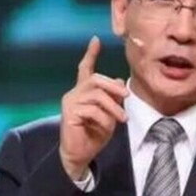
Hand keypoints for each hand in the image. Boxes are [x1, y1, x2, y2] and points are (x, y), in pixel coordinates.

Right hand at [59, 36, 128, 179]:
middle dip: (113, 86)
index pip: (85, 69)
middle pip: (95, 79)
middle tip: (126, 95)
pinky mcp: (69, 114)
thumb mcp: (109, 115)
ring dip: (113, 106)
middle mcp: (74, 94)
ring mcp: (70, 103)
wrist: (80, 156)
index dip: (90, 54)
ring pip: (96, 94)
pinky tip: (107, 127)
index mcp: (83, 92)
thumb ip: (113, 99)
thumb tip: (118, 80)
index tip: (95, 40)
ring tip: (122, 119)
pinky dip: (104, 118)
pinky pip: (92, 110)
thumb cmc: (94, 136)